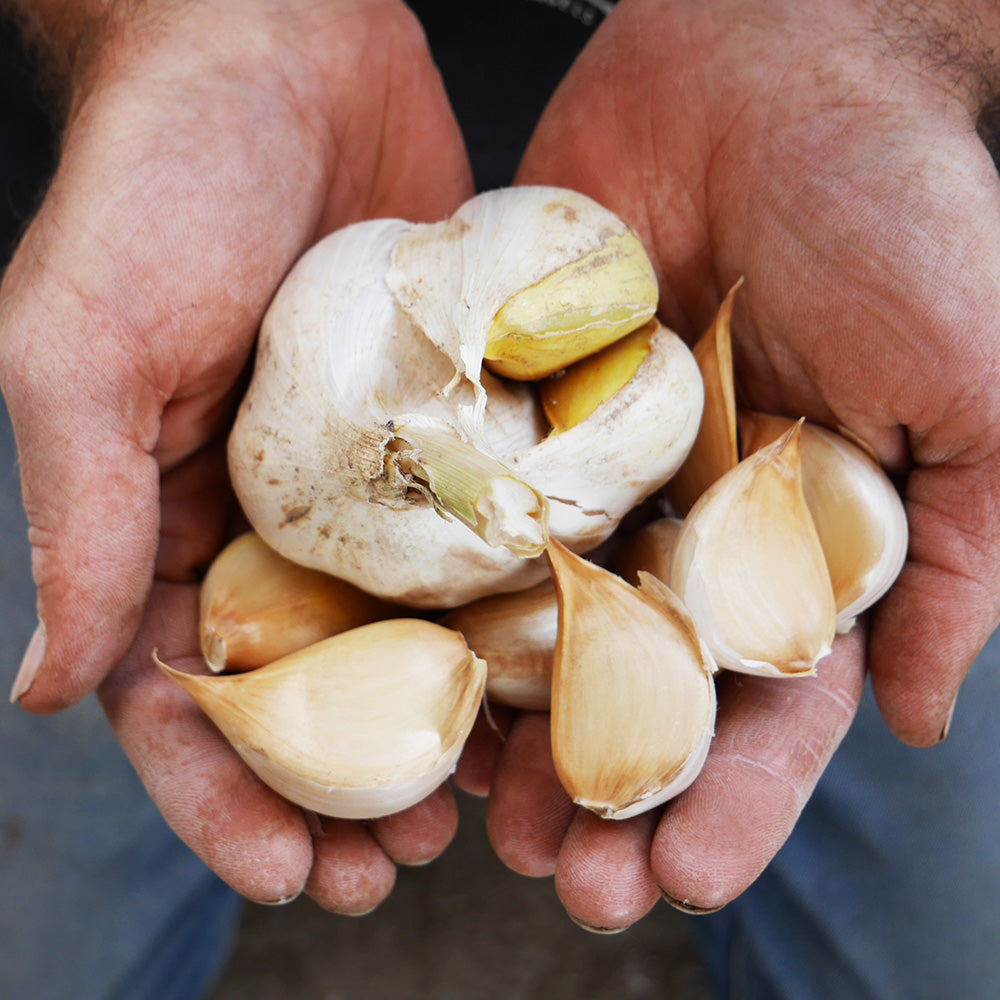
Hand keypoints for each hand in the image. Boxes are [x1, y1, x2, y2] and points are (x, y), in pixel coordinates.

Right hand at [0, 0, 473, 908]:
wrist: (279, 47)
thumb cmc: (159, 183)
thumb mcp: (82, 351)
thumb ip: (80, 519)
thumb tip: (47, 693)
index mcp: (173, 518)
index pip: (191, 695)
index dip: (229, 797)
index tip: (289, 875)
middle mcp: (277, 514)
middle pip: (314, 693)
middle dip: (347, 791)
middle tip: (397, 868)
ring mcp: (375, 476)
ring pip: (407, 637)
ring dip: (437, 730)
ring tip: (475, 809)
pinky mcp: (453, 423)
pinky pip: (483, 537)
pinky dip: (507, 615)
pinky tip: (544, 676)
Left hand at [483, 0, 999, 923]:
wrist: (781, 59)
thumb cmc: (903, 210)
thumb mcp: (973, 387)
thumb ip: (956, 554)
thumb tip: (926, 710)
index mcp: (795, 537)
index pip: (768, 700)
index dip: (734, 797)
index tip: (685, 876)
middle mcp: (689, 516)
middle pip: (641, 687)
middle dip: (608, 789)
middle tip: (567, 882)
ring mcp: (596, 464)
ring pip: (544, 622)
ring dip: (516, 726)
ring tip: (483, 817)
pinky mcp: (520, 403)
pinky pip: (476, 509)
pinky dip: (446, 592)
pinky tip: (415, 672)